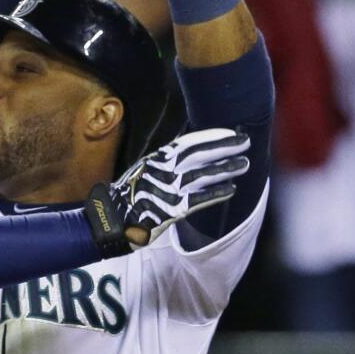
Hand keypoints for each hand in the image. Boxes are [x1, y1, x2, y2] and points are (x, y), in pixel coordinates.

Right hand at [114, 128, 249, 246]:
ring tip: (244, 164)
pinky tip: (231, 189)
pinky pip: (199, 199)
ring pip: (202, 175)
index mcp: (154, 160)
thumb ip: (162, 164)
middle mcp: (161, 170)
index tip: (229, 133)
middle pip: (198, 154)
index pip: (187, 143)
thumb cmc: (127, 198)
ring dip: (226, 168)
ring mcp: (166, 189)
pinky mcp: (171, 208)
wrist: (110, 220)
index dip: (210, 136)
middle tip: (245, 142)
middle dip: (224, 147)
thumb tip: (185, 156)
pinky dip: (216, 193)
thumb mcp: (141, 173)